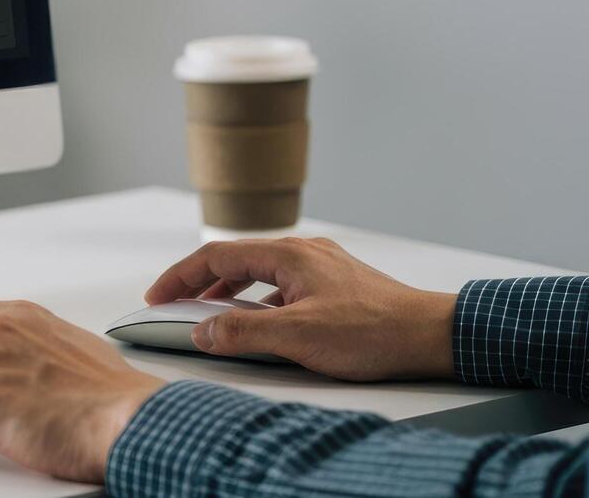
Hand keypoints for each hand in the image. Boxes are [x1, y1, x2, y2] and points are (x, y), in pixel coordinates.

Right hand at [145, 236, 456, 380]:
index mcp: (286, 254)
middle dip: (198, 281)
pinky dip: (257, 298)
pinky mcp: (336, 283)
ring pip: (259, 271)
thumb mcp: (298, 337)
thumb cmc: (373, 332)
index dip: (179, 276)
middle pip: (234, 259)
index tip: (156, 296)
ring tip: (210, 312)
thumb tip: (202, 331)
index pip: (215, 256)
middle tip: (175, 304)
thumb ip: (242, 333)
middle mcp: (302, 251)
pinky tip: (262, 322)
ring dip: (227, 290)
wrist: (432, 335)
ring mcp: (320, 265)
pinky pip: (281, 283)